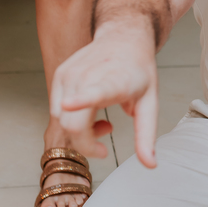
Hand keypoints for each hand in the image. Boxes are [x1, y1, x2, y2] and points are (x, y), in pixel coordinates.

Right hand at [50, 20, 157, 166]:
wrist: (124, 40)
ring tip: (102, 120)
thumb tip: (150, 166)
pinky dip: (71, 119)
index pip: (95, 91)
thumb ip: (146, 136)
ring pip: (62, 119)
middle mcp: (87, 76)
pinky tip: (89, 110)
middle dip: (86, 143)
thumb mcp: (149, 104)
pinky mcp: (59, 74)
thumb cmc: (139, 73)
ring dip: (80, 131)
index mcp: (113, 82)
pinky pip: (57, 110)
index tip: (68, 105)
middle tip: (108, 132)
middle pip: (73, 123)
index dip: (81, 101)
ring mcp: (69, 74)